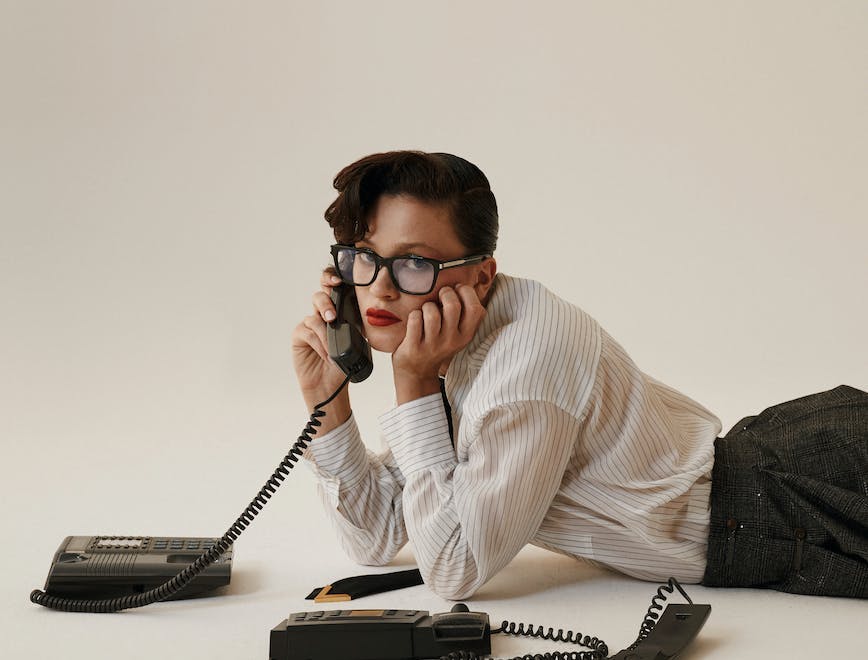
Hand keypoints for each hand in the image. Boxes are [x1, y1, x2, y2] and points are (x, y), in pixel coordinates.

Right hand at [291, 269, 351, 429]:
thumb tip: (367, 311)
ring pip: (314, 314)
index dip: (332, 278)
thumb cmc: (344, 363)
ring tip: (333, 337)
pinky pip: (308, 331)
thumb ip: (356, 323)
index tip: (339, 280)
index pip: (334, 288)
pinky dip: (320, 342)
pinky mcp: (299, 335)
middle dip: (326, 300)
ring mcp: (310, 324)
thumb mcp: (356, 341)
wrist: (332, 386)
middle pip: (320, 295)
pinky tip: (328, 354)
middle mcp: (323, 314)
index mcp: (339, 310)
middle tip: (333, 314)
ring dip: (326, 328)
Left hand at [391, 284, 485, 403]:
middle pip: (452, 305)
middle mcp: (452, 340)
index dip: (465, 292)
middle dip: (444, 293)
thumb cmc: (437, 344)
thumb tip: (465, 284)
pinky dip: (413, 315)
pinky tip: (415, 321)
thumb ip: (465, 314)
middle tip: (439, 297)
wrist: (417, 371)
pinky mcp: (415, 347)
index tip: (457, 290)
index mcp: (466, 335)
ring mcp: (433, 345)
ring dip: (426, 306)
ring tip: (426, 312)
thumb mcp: (458, 334)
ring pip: (431, 311)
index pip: (475, 308)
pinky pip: (415, 319)